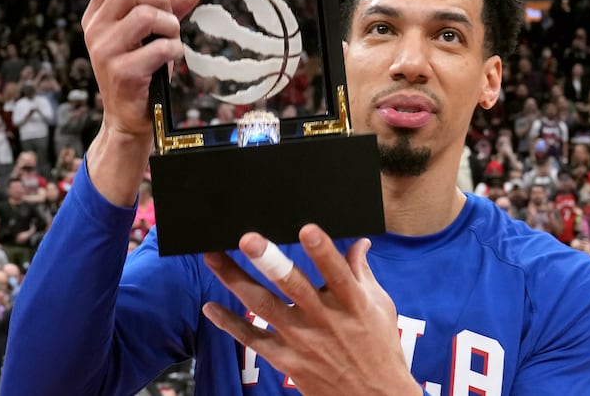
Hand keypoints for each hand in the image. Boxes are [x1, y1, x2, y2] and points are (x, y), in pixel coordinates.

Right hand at [81, 0, 205, 141]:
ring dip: (170, 26)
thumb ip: (173, 2)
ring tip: (172, 39)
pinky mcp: (122, 73)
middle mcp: (95, 31)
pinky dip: (174, 50)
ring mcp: (105, 52)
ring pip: (145, 16)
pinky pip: (159, 48)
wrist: (130, 118)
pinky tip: (172, 59)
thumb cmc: (142, 72)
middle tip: (171, 18)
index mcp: (96, 16)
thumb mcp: (154, 32)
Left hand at [202, 225, 421, 395]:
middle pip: (293, 287)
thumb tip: (360, 242)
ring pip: (263, 307)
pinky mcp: (286, 360)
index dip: (323, 251)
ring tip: (213, 257)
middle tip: (248, 239)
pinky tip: (210, 307)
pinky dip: (229, 324)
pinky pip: (252, 340)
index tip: (307, 228)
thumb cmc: (379, 347)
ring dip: (236, 281)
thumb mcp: (379, 306)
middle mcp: (324, 320)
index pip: (337, 273)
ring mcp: (302, 341)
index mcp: (352, 302)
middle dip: (269, 261)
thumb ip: (362, 272)